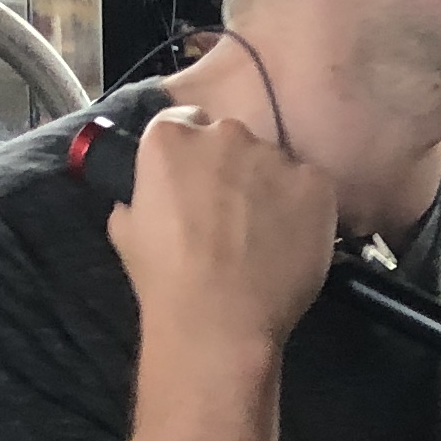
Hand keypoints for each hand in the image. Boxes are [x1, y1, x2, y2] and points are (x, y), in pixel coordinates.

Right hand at [104, 100, 339, 378]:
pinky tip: (291, 241)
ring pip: (274, 163)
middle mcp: (223, 134)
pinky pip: (311, 186)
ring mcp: (273, 157)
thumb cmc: (166, 280)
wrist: (221, 320)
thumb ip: (138, 197)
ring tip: (263, 236)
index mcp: (170, 138)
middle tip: (230, 215)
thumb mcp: (126, 230)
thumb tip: (143, 197)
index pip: (184, 121)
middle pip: (232, 140)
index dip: (192, 153)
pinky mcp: (315, 183)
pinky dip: (304, 208)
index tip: (198, 180)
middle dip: (231, 169)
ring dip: (269, 188)